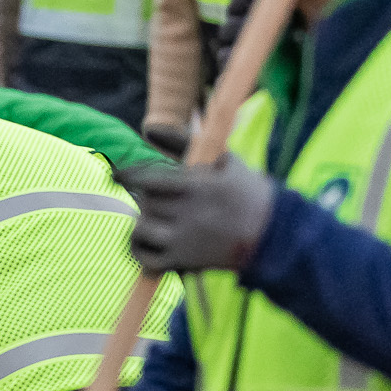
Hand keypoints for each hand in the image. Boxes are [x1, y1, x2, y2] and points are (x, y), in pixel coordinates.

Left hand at [117, 150, 276, 273]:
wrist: (273, 234)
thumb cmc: (245, 190)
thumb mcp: (222, 159)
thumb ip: (183, 141)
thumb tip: (149, 128)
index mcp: (197, 186)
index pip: (148, 179)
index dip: (128, 175)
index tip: (117, 174)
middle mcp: (188, 214)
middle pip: (145, 202)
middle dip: (145, 197)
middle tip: (154, 196)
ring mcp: (184, 241)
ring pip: (141, 228)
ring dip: (141, 219)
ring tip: (153, 215)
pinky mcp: (183, 262)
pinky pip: (145, 258)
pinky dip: (139, 248)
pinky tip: (147, 239)